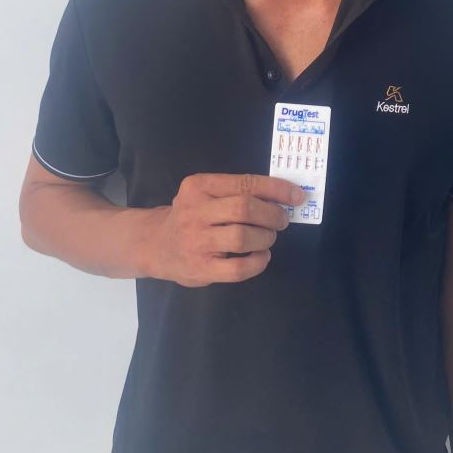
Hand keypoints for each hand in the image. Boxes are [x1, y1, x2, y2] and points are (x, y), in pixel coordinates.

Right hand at [146, 172, 304, 285]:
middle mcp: (195, 211)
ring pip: (242, 237)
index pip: (244, 183)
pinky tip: (261, 257)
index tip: (296, 195)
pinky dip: (257, 263)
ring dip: (265, 238)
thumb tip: (282, 196)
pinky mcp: (200, 268)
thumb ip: (235, 192)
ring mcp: (196, 241)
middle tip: (282, 220)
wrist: (155, 245)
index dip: (276, 189)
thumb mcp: (205, 194)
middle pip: (244, 208)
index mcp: (199, 186)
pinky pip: (238, 268)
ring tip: (268, 238)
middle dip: (272, 214)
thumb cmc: (190, 216)